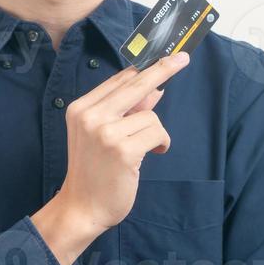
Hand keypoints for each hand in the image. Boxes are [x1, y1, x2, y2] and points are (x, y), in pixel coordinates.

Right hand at [45, 52, 190, 260]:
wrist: (81, 207)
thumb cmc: (94, 172)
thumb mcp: (102, 135)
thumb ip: (125, 111)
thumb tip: (154, 89)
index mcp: (80, 108)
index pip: (119, 80)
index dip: (144, 67)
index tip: (165, 56)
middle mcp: (90, 115)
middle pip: (136, 83)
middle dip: (163, 69)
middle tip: (182, 58)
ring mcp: (105, 132)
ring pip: (150, 114)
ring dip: (156, 132)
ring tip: (147, 149)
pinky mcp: (123, 149)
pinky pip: (156, 132)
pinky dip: (161, 143)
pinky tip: (154, 154)